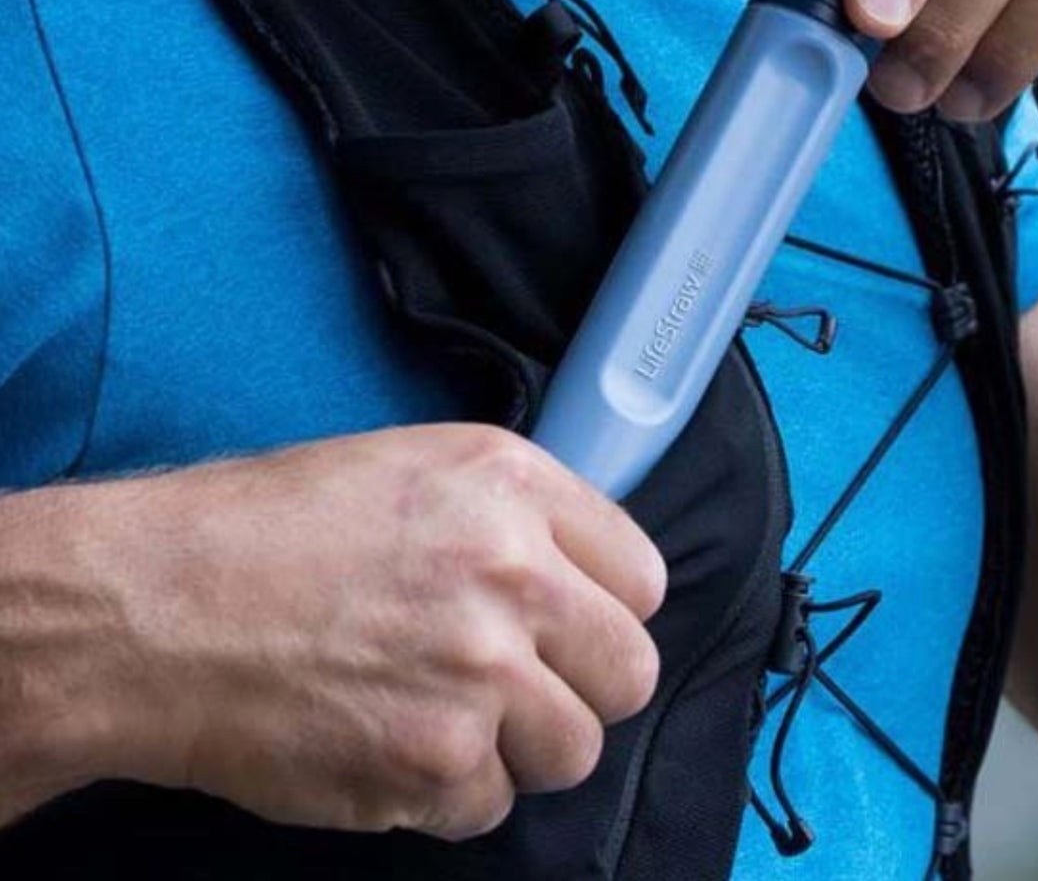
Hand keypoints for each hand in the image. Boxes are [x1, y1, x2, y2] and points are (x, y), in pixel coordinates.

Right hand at [59, 426, 665, 840]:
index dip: (605, 610)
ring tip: (446, 716)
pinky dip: (447, 794)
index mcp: (512, 485)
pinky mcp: (432, 765)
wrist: (158, 607)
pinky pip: (490, 807)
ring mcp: (479, 676)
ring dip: (520, 748)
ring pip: (574, 751)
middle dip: (583, 687)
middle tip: (522, 686)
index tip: (572, 626)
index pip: (641, 576)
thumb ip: (511, 516)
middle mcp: (513, 574)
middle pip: (630, 672)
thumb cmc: (269, 529)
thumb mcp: (412, 468)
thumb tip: (576, 574)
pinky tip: (389, 745)